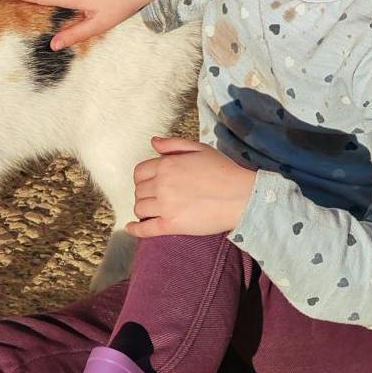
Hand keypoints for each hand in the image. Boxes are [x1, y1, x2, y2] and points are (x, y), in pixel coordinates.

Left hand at [127, 137, 255, 237]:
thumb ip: (173, 144)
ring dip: (143, 208)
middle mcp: (161, 185)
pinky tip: (131, 228)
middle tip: (154, 196)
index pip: (139, 172)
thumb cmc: (223, 170)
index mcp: (166, 165)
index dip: (142, 177)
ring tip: (152, 209)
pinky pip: (145, 229)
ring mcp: (165, 206)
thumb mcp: (199, 148)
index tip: (150, 182)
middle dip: (144, 193)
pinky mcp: (171, 225)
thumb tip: (153, 142)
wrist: (240, 196)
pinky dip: (135, 229)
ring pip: (140, 208)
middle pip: (138, 191)